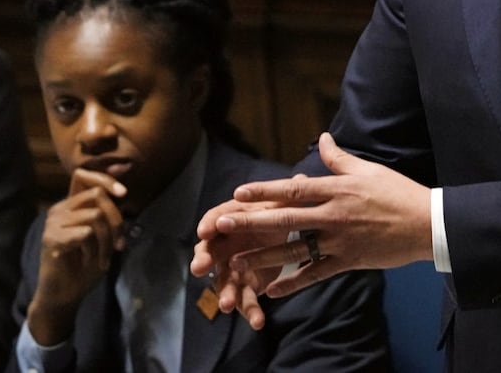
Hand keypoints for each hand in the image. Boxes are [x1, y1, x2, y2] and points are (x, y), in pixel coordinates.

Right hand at [27, 169, 126, 344]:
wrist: (65, 293)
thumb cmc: (86, 264)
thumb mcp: (104, 235)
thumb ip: (110, 213)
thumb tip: (123, 190)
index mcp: (72, 205)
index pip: (82, 175)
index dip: (104, 177)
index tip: (123, 192)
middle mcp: (60, 209)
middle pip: (97, 194)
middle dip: (116, 219)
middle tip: (119, 244)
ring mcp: (53, 222)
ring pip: (95, 215)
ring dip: (107, 240)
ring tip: (104, 257)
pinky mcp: (50, 238)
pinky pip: (85, 233)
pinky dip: (95, 249)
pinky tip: (89, 261)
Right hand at [191, 193, 292, 329]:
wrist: (280, 234)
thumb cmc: (274, 214)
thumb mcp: (283, 204)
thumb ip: (288, 196)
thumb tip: (301, 178)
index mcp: (232, 219)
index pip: (215, 218)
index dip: (209, 224)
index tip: (204, 231)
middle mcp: (226, 244)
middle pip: (209, 252)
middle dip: (203, 259)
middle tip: (199, 268)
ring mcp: (233, 268)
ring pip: (225, 282)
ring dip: (225, 293)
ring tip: (228, 305)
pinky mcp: (246, 287)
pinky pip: (245, 301)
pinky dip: (251, 312)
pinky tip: (258, 322)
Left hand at [193, 133, 432, 315]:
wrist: (426, 224)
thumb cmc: (397, 192)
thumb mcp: (368, 170)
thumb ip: (340, 158)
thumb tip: (321, 138)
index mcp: (338, 190)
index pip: (294, 189)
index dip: (265, 190)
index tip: (239, 192)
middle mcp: (334, 215)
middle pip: (286, 219)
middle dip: (251, 222)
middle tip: (222, 224)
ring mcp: (340, 241)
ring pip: (296, 250)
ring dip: (265, 256)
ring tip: (238, 262)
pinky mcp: (348, 261)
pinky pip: (316, 274)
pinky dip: (293, 284)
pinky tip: (271, 290)